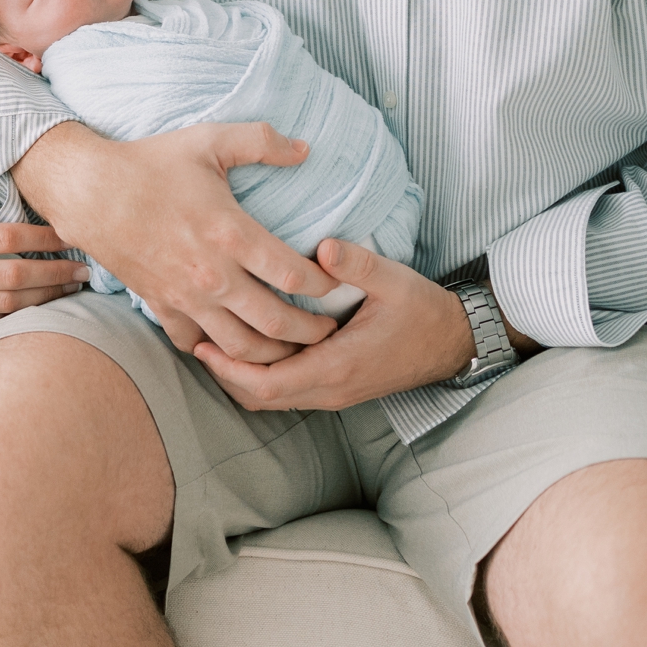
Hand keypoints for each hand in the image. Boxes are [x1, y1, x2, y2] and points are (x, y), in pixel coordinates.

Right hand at [0, 170, 89, 330]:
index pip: (3, 239)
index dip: (41, 238)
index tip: (69, 234)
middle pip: (14, 278)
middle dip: (55, 273)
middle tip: (85, 268)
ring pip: (8, 306)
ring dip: (46, 298)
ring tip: (73, 289)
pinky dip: (22, 316)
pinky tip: (44, 307)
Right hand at [12, 120, 339, 362]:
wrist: (89, 191)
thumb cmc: (151, 163)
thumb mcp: (209, 140)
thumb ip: (262, 141)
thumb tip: (304, 148)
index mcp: (232, 234)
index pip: (295, 276)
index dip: (326, 286)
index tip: (339, 285)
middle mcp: (213, 275)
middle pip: (276, 324)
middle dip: (312, 333)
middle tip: (330, 331)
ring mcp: (185, 297)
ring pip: (240, 346)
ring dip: (272, 354)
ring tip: (293, 349)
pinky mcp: (161, 305)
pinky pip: (195, 343)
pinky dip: (217, 352)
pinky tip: (235, 345)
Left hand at [194, 238, 479, 411]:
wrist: (452, 343)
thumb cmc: (422, 311)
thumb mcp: (394, 279)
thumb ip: (357, 264)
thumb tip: (323, 247)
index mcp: (338, 366)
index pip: (268, 382)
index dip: (229, 367)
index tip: (201, 342)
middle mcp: (330, 388)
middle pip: (259, 397)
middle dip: (224, 374)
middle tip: (194, 339)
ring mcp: (332, 393)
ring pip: (270, 398)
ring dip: (239, 377)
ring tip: (212, 341)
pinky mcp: (334, 387)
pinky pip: (285, 393)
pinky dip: (259, 377)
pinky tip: (247, 347)